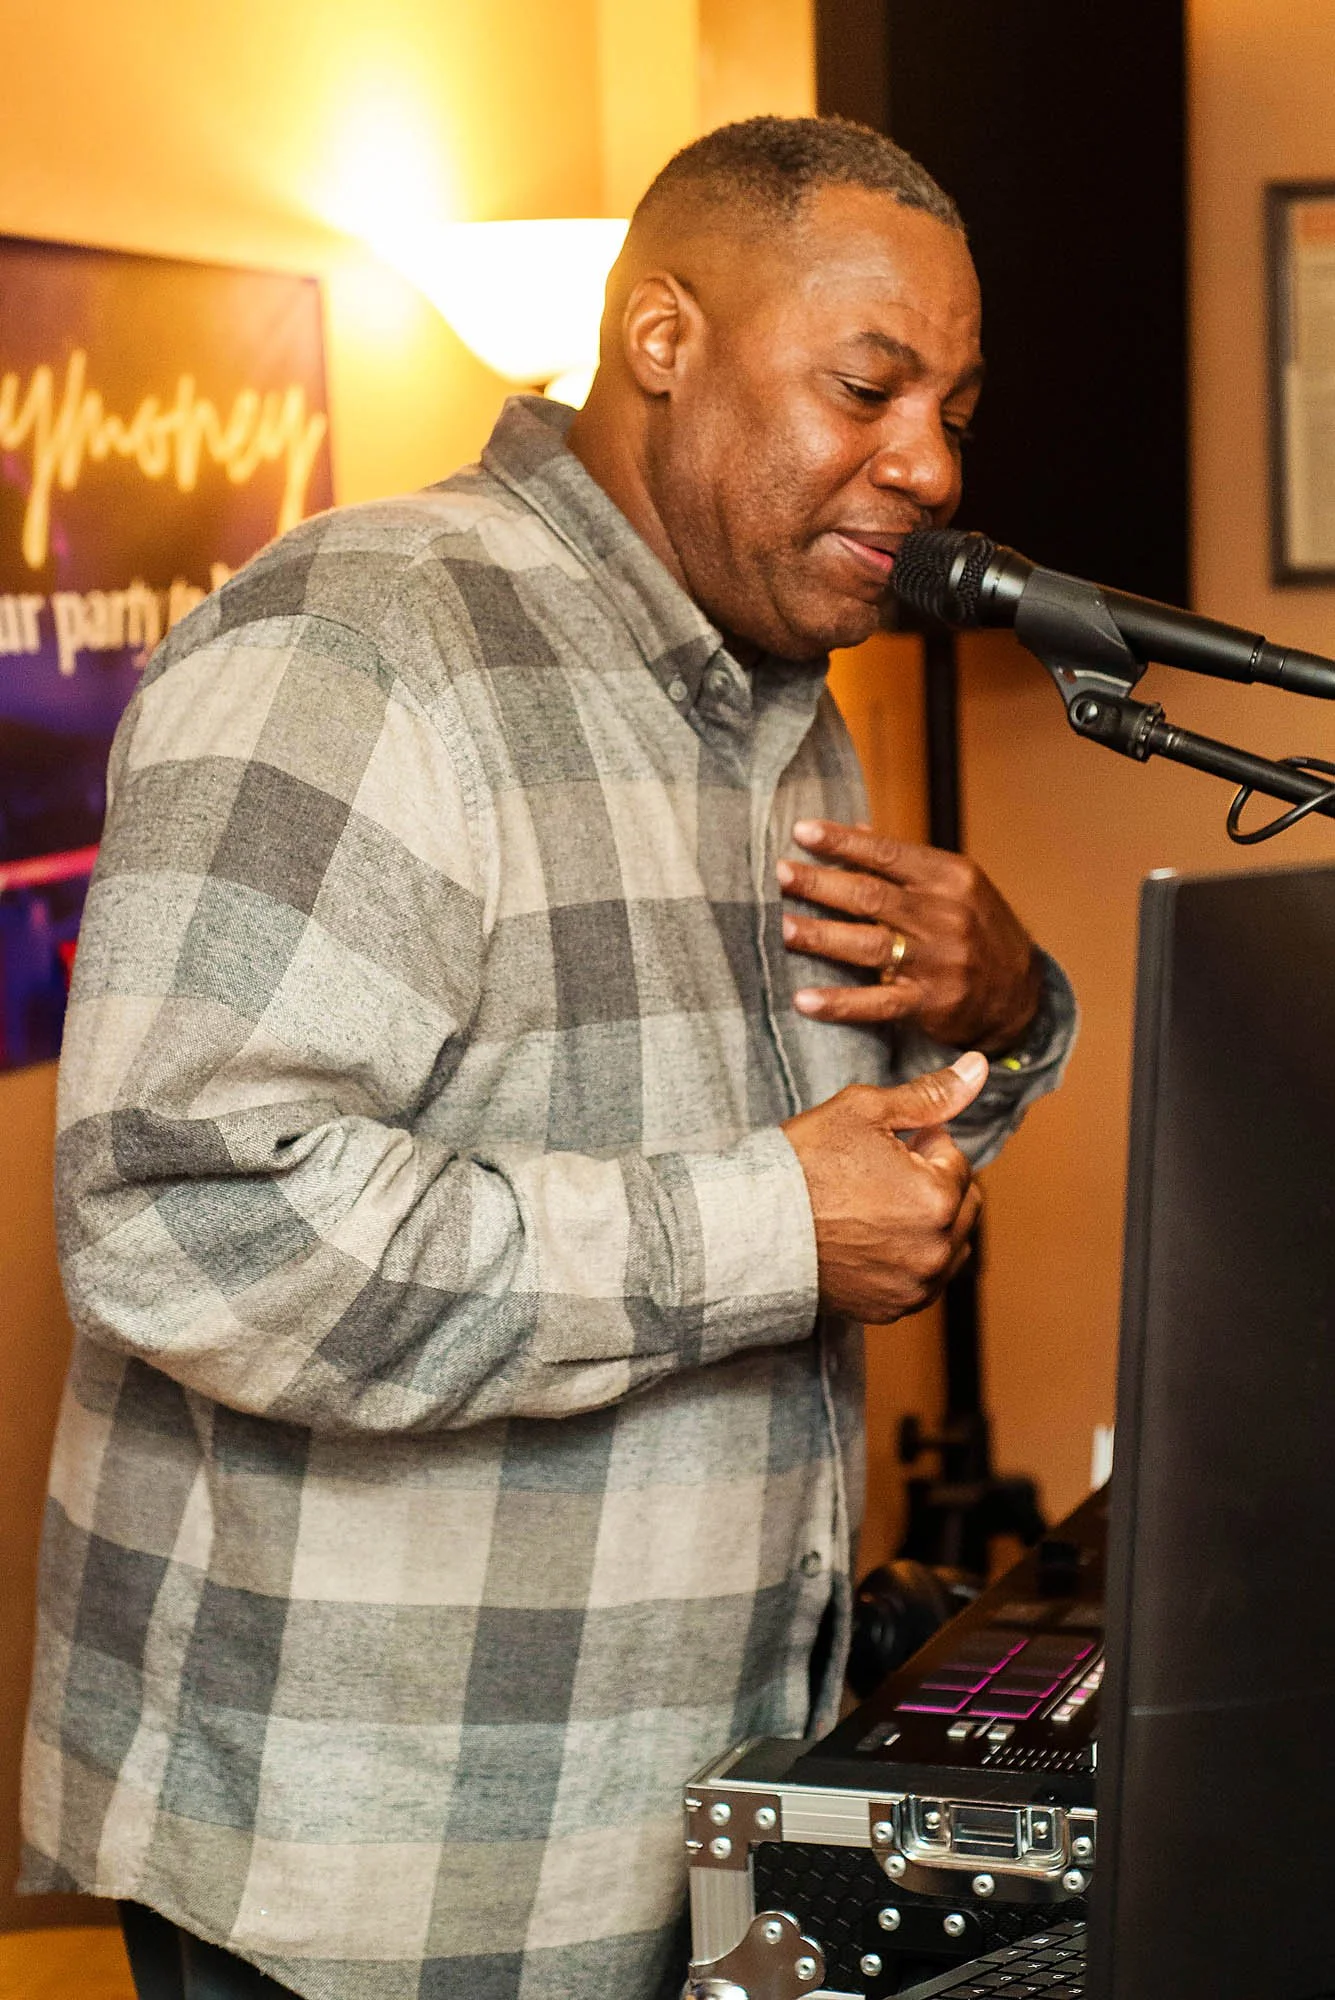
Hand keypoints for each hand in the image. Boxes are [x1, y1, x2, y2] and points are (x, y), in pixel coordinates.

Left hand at [777, 819, 1041, 1052]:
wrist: (1022, 994)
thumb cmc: (978, 928)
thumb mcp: (955, 885)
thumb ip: (904, 863)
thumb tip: (852, 830)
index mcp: (950, 877)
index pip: (887, 853)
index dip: (842, 842)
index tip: (800, 831)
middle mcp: (946, 915)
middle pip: (871, 896)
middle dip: (820, 884)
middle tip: (779, 874)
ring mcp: (938, 961)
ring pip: (869, 945)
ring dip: (821, 936)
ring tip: (781, 928)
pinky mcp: (930, 1003)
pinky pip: (877, 1003)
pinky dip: (839, 1002)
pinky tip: (804, 1000)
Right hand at [782, 1054, 985, 1322]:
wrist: (750, 1229)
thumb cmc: (803, 1164)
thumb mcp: (864, 1112)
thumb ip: (930, 1095)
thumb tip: (978, 1067)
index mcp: (937, 1198)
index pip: (956, 1159)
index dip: (919, 1145)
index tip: (879, 1148)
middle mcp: (936, 1250)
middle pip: (960, 1203)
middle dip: (931, 1185)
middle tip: (877, 1176)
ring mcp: (915, 1286)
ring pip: (947, 1243)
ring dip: (926, 1224)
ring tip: (872, 1208)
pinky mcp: (892, 1309)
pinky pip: (921, 1278)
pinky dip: (906, 1259)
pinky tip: (866, 1240)